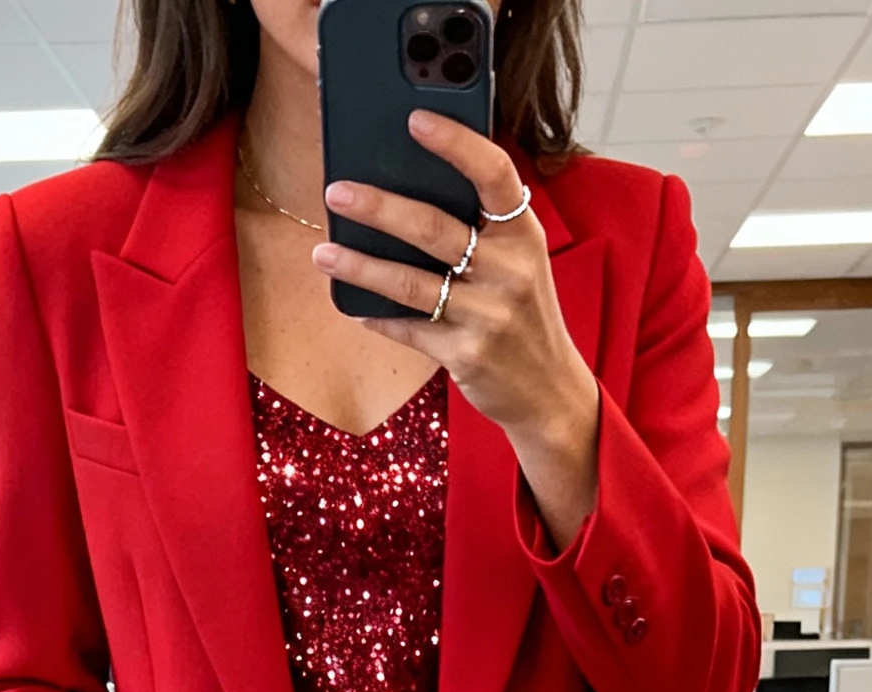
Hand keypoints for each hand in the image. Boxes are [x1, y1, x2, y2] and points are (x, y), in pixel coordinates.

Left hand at [315, 115, 599, 548]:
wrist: (549, 390)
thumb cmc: (523, 313)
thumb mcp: (519, 261)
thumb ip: (482, 227)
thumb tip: (409, 186)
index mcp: (522, 234)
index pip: (493, 174)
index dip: (456, 143)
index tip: (416, 120)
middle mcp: (509, 270)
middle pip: (434, 227)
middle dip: (378, 208)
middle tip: (336, 192)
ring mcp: (488, 315)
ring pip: (410, 282)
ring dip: (360, 266)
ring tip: (322, 253)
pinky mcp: (466, 355)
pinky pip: (409, 328)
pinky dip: (377, 316)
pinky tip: (351, 305)